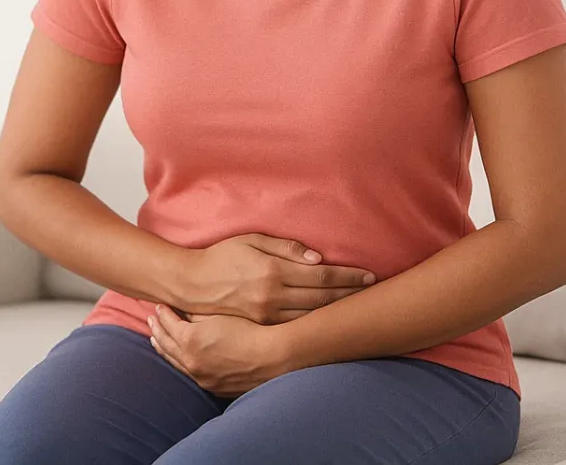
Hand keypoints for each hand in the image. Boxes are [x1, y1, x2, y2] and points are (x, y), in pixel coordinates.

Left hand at [147, 304, 287, 397]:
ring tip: (156, 340)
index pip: (169, 324)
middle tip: (150, 320)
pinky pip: (191, 374)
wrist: (275, 357)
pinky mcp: (215, 388)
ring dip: (164, 349)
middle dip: (157, 331)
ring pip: (176, 363)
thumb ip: (198, 312)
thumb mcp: (221, 313)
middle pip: (167, 344)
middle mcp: (191, 362)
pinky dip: (181, 364)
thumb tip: (184, 311)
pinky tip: (181, 360)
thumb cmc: (251, 330)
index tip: (159, 305)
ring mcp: (202, 378)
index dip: (163, 313)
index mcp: (190, 341)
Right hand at [181, 233, 376, 324]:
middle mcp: (273, 296)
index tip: (369, 276)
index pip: (321, 276)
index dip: (348, 276)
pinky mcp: (263, 326)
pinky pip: (297, 326)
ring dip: (338, 311)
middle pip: (323, 298)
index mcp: (273, 271)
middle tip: (374, 290)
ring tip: (359, 306)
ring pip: (313, 316)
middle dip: (351, 294)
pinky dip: (318, 322)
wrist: (192, 284)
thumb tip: (317, 258)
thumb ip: (285, 247)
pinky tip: (331, 319)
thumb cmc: (222, 256)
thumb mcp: (250, 240)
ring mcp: (268, 315)